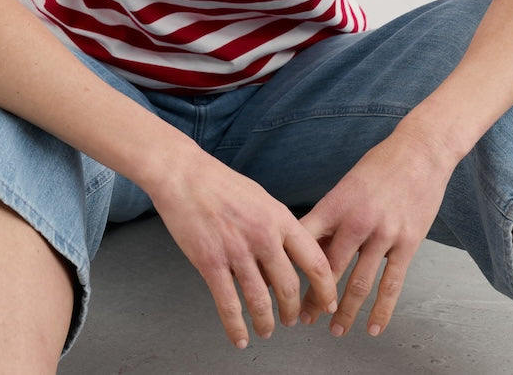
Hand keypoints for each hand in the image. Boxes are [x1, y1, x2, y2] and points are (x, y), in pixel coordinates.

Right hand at [149, 148, 337, 348]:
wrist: (184, 175)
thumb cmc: (220, 184)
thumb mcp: (261, 199)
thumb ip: (276, 228)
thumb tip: (285, 258)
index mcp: (279, 218)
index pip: (315, 261)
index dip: (325, 288)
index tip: (328, 303)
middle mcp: (263, 236)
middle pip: (289, 287)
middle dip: (293, 311)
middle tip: (292, 320)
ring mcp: (237, 250)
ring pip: (261, 301)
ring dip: (266, 322)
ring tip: (267, 330)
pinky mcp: (210, 262)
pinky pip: (229, 305)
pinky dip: (236, 327)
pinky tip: (240, 337)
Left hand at [299, 117, 455, 337]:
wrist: (420, 150)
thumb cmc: (380, 164)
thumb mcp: (348, 183)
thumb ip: (333, 216)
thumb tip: (312, 247)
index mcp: (336, 203)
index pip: (305, 241)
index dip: (290, 266)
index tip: (279, 286)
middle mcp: (357, 220)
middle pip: (329, 268)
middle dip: (314, 297)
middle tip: (302, 317)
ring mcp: (384, 233)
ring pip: (359, 283)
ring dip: (345, 311)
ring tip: (334, 330)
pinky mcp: (408, 243)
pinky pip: (392, 284)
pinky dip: (381, 310)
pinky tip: (372, 328)